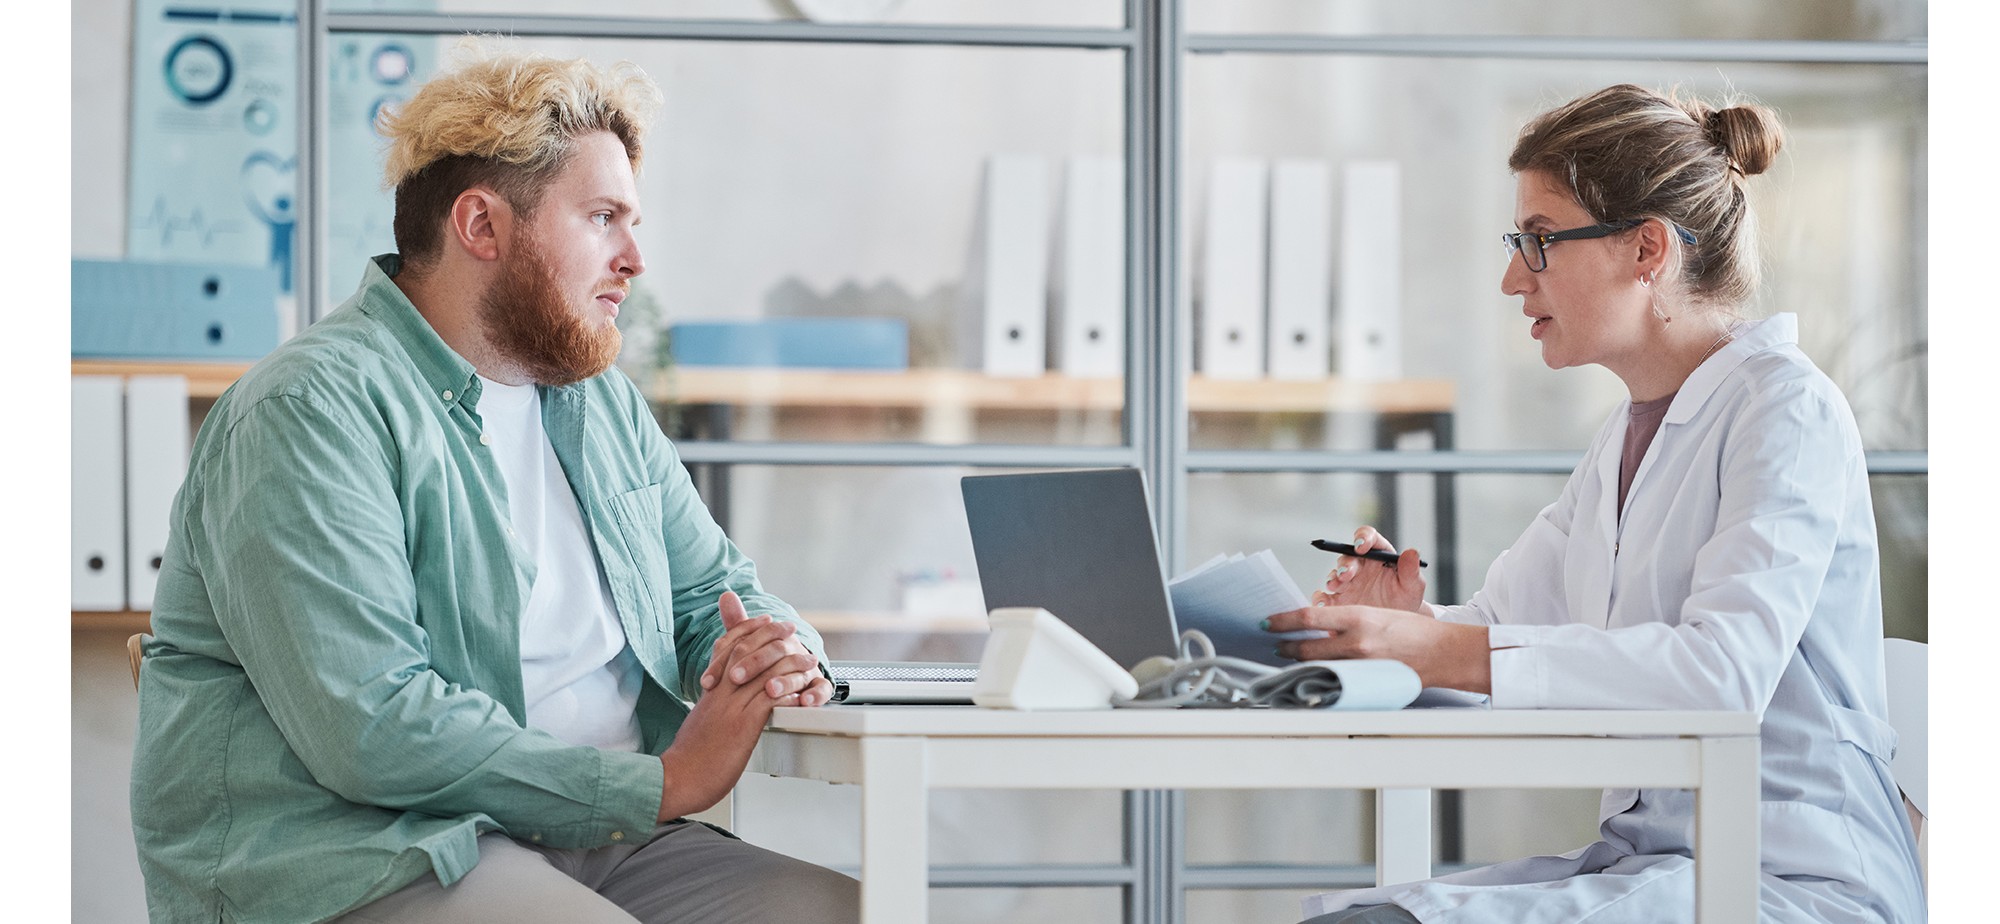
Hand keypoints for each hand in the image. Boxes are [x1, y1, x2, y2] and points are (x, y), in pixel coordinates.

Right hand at [657, 636, 804, 820]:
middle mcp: (720, 695)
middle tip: (789, 628)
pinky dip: (788, 693)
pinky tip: (802, 690)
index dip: (747, 631)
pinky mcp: (742, 727)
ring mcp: (731, 709)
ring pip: (762, 673)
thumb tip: (717, 698)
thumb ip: (711, 705)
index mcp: (711, 692)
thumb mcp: (699, 722)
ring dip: (789, 664)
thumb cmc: (689, 758)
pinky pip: (769, 701)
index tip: (763, 620)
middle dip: (770, 635)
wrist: (678, 778)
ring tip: (808, 660)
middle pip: (746, 652)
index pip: (727, 649)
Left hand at [698, 591, 832, 707]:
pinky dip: (816, 694)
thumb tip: (726, 595)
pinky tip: (804, 701)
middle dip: (755, 663)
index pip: (760, 635)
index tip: (719, 670)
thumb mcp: (749, 645)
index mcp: (778, 636)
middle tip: (736, 677)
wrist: (791, 677)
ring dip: (785, 681)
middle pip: (778, 650)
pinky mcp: (820, 685)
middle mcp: (794, 649)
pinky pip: (822, 688)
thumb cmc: (765, 662)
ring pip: (799, 671)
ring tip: (770, 690)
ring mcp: (808, 667)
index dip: (738, 650)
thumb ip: (738, 623)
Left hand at [1265, 604, 1489, 692]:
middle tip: (1275, 645)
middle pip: (1305, 646)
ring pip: (1316, 665)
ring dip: (1299, 663)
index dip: (1283, 621)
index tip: (1269, 622)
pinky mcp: (1366, 683)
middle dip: (1285, 647)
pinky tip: (1313, 674)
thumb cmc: (1414, 630)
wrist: (1443, 653)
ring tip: (1289, 660)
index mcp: (1359, 618)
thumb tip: (1318, 623)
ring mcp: (1361, 666)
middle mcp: (1356, 642)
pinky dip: (1320, 676)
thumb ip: (1347, 620)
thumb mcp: (1377, 614)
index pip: (1308, 618)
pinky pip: (1334, 680)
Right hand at [1313, 526, 1425, 613]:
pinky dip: (1321, 599)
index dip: (1363, 538)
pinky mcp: (1337, 600)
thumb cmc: (1406, 599)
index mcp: (1378, 554)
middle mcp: (1359, 566)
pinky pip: (1324, 597)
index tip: (1361, 546)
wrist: (1397, 625)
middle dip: (1345, 564)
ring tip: (1336, 587)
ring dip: (1333, 579)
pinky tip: (1324, 605)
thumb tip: (1412, 552)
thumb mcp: (1413, 586)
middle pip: (1347, 556)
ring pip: (1334, 575)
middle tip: (1347, 574)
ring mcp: (1346, 583)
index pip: (1368, 537)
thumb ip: (1411, 569)